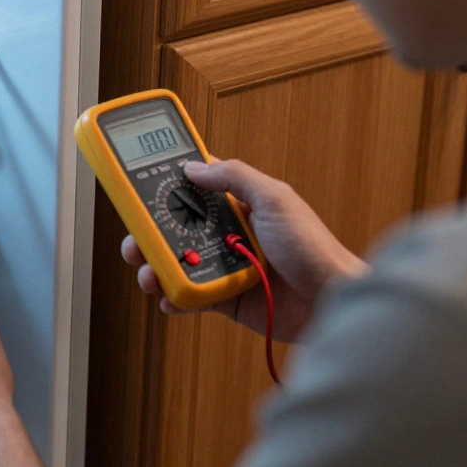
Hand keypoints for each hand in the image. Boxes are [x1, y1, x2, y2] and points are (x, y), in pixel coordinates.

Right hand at [122, 159, 366, 341]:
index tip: (139, 190)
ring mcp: (225, 266)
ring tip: (148, 275)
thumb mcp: (275, 198)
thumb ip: (235, 177)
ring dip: (156, 268)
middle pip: (176, 230)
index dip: (165, 189)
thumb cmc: (314, 247)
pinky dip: (174, 297)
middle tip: (134, 242)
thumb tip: (193, 166)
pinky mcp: (226, 299)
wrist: (332, 300)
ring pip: (177, 263)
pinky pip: (191, 295)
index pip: (194, 191)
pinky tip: (169, 297)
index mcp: (239, 206)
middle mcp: (228, 234)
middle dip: (149, 235)